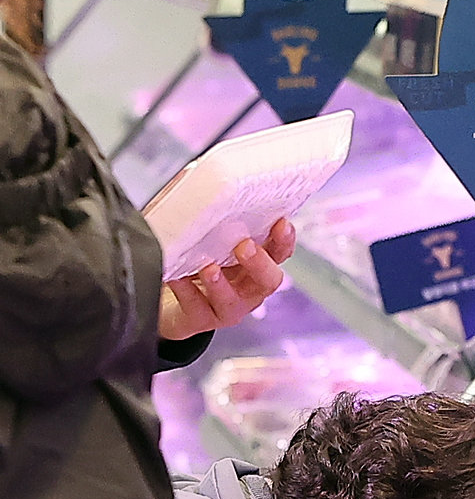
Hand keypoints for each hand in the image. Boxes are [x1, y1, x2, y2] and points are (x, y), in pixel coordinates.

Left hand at [158, 218, 295, 340]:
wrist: (167, 298)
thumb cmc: (192, 260)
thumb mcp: (205, 235)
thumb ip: (211, 214)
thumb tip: (203, 180)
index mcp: (255, 264)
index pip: (279, 252)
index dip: (284, 240)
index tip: (281, 223)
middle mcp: (247, 288)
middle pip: (268, 280)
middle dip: (259, 263)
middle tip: (244, 245)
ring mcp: (227, 307)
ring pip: (233, 300)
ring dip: (221, 284)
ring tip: (209, 267)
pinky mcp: (200, 319)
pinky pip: (196, 307)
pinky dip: (186, 291)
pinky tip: (176, 276)